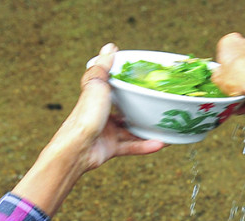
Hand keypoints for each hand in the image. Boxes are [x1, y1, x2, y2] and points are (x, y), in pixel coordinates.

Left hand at [68, 43, 166, 171]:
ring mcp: (107, 133)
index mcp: (98, 99)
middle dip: (142, 111)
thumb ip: (103, 67)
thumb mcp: (96, 84)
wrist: (78, 148)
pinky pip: (132, 146)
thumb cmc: (85, 115)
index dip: (129, 87)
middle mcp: (102, 116)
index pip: (115, 90)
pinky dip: (145, 145)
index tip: (145, 84)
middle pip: (125, 112)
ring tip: (165, 127)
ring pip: (131, 131)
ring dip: (148, 130)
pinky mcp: (111, 149)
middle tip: (159, 107)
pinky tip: (160, 143)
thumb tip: (110, 47)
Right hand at [212, 33, 244, 144]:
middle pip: (240, 62)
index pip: (223, 54)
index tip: (224, 82)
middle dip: (238, 79)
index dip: (223, 71)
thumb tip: (219, 76)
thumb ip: (217, 75)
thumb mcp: (218, 80)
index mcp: (231, 41)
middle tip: (235, 95)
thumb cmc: (239, 80)